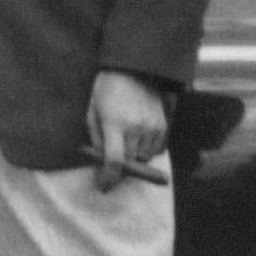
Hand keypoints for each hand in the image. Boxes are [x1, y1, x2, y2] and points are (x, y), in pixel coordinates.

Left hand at [87, 69, 168, 190]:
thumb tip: (101, 165)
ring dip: (133, 157)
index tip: (103, 186)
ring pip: (143, 158)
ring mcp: (152, 126)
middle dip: (119, 169)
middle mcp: (136, 127)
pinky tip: (137, 135)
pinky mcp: (163, 125)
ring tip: (125, 139)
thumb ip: (97, 141)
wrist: (132, 70)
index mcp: (115, 123)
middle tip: (109, 164)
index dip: (108, 178)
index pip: (115, 161)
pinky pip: (156, 150)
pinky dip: (146, 149)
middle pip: (130, 163)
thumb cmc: (106, 92)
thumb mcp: (92, 114)